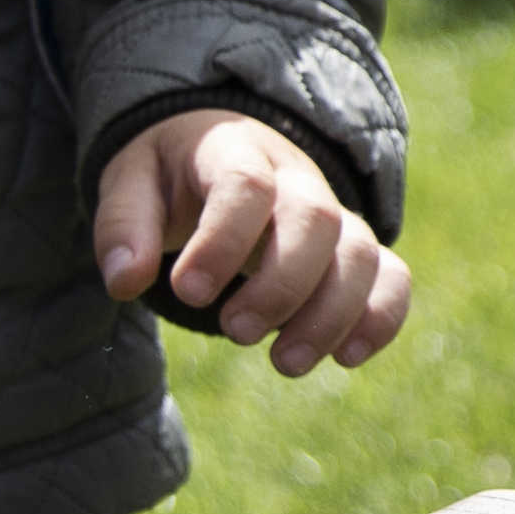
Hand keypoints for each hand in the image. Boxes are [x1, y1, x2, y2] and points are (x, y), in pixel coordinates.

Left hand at [100, 109, 409, 376]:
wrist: (217, 154)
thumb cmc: (169, 176)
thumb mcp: (130, 184)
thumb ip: (123, 227)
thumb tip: (124, 282)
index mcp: (234, 150)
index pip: (245, 184)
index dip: (222, 240)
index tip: (185, 292)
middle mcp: (294, 177)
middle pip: (315, 219)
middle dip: (281, 286)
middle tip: (233, 332)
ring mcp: (332, 213)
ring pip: (360, 253)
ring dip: (331, 314)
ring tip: (284, 364)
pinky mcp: (352, 249)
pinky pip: (391, 275)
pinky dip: (381, 316)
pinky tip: (347, 357)